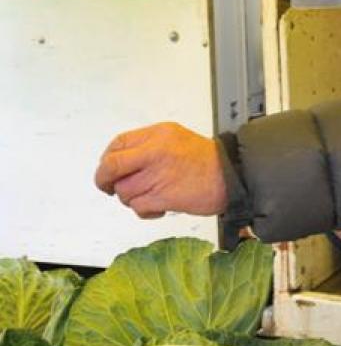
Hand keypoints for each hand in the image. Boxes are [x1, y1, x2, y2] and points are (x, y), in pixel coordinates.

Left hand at [95, 122, 226, 218]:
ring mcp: (158, 174)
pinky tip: (156, 206)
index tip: (108, 169)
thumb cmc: (207, 159)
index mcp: (157, 134)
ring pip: (124, 191)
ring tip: (146, 196)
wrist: (231, 175)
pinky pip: (138, 207)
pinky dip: (143, 211)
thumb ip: (148, 144)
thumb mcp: (175, 137)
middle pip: (111, 166)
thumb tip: (122, 159)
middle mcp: (155, 152)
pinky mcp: (163, 196)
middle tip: (107, 187)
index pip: (117, 144)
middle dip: (104, 180)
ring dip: (130, 198)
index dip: (107, 159)